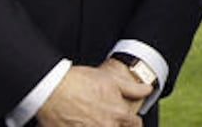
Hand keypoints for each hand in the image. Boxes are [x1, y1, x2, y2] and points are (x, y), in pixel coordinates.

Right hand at [35, 64, 151, 126]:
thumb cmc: (80, 81)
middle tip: (108, 119)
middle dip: (117, 125)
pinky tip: (84, 124)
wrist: (53, 89)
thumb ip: (132, 88)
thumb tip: (148, 90)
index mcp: (118, 113)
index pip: (135, 125)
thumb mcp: (110, 80)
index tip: (131, 122)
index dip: (134, 123)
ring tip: (95, 120)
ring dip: (102, 126)